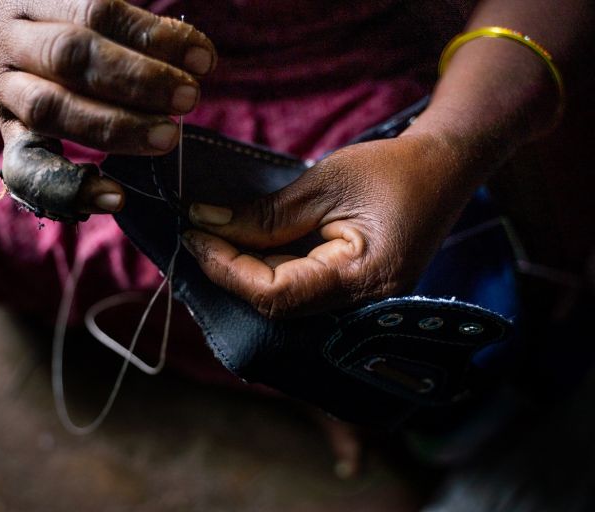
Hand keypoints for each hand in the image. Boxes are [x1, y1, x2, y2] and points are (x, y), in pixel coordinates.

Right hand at [0, 0, 215, 217]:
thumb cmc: (63, 27)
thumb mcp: (86, 12)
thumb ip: (133, 31)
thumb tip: (196, 60)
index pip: (95, 11)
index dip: (152, 36)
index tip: (203, 60)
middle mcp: (9, 41)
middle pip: (70, 57)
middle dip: (138, 80)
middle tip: (189, 99)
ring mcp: (2, 91)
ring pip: (52, 109)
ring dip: (116, 127)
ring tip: (167, 137)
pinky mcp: (6, 138)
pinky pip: (28, 170)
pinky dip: (73, 188)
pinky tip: (115, 197)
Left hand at [182, 132, 482, 317]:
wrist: (443, 167)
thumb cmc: (392, 168)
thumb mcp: (325, 183)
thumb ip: (266, 213)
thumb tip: (206, 223)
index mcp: (362, 280)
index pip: (276, 294)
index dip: (228, 268)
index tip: (193, 235)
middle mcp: (359, 304)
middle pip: (276, 302)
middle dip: (229, 269)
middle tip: (196, 234)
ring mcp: (356, 299)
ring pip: (283, 298)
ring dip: (243, 268)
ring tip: (211, 235)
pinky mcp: (349, 287)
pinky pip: (298, 286)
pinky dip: (266, 264)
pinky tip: (243, 242)